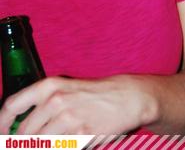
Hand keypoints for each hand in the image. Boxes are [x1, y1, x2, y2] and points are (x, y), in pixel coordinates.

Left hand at [0, 75, 156, 133]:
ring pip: (40, 144)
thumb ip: (41, 105)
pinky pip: (61, 149)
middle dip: (22, 144)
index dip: (1, 124)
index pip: (12, 106)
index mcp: (49, 87)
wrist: (126, 97)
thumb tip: (18, 128)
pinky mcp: (82, 135)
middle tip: (28, 144)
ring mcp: (68, 119)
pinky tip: (67, 143)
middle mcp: (55, 101)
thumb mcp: (64, 90)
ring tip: (53, 141)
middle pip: (23, 133)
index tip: (1, 134)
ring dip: (41, 147)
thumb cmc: (93, 94)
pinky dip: (61, 148)